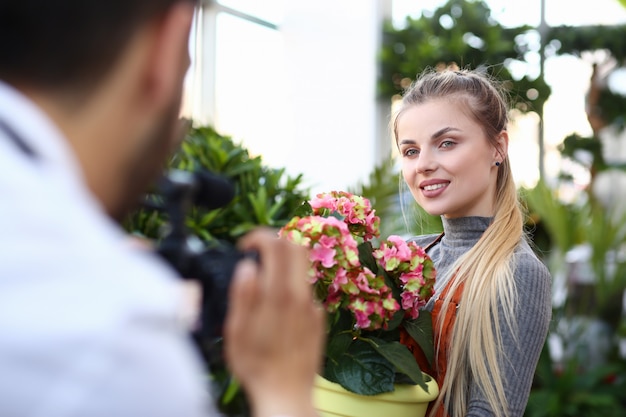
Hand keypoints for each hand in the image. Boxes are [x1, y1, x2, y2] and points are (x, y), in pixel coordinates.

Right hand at [224, 228, 324, 416]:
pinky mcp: (319, 319)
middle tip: (257, 253)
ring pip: (302, 268)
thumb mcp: (237, 330)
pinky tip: (277, 311)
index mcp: (279, 294)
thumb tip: (247, 266)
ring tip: (263, 284)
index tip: (244, 247)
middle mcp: (301, 296)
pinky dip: (291, 288)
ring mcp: (313, 306)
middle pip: (296, 247)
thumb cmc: (256, 365)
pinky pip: (306, 291)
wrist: (286, 394)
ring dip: (283, 265)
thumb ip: (242, 294)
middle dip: (275, 241)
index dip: (258, 236)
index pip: (276, 243)